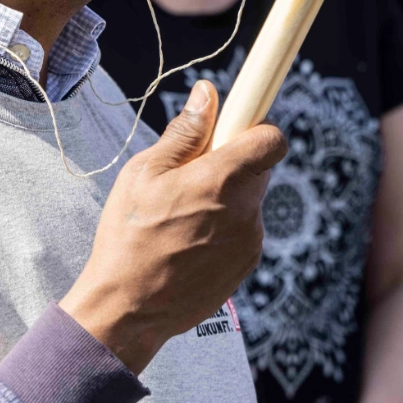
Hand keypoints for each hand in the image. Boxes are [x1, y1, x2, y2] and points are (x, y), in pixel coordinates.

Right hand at [60, 80, 285, 373]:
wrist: (130, 307)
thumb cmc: (129, 235)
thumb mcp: (145, 172)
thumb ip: (185, 132)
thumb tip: (208, 94)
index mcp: (223, 179)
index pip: (272, 139)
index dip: (256, 129)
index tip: (232, 132)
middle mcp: (247, 209)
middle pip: (259, 169)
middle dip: (233, 164)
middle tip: (192, 175)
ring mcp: (251, 240)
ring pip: (250, 201)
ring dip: (227, 199)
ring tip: (182, 216)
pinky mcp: (247, 264)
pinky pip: (244, 230)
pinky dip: (225, 228)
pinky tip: (189, 242)